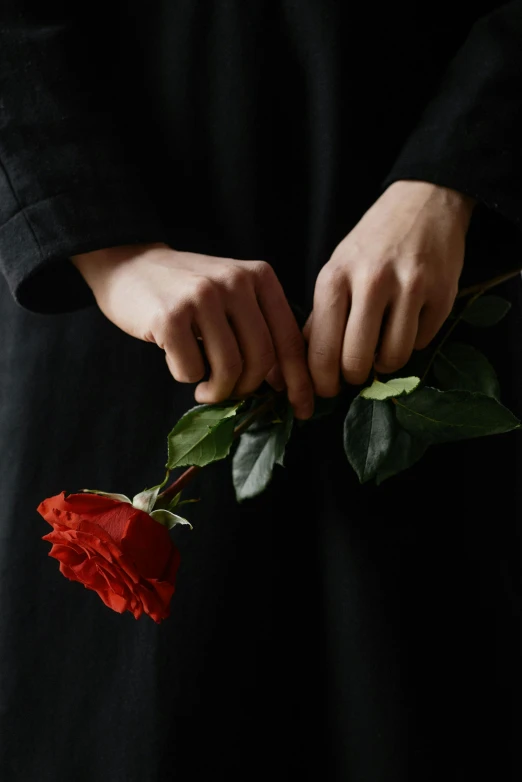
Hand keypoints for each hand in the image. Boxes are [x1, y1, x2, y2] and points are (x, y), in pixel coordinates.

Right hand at [70, 243, 313, 418]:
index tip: (303, 408)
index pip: (290, 339)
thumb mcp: (233, 296)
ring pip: (228, 368)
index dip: (299, 381)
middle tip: (230, 392)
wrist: (129, 265)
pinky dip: (187, 376)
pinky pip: (192, 369)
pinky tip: (178, 360)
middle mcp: (235, 281)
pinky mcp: (170, 316)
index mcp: (259, 277)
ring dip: (217, 390)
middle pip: (261, 358)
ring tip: (204, 387)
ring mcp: (202, 296)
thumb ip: (261, 328)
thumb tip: (285, 383)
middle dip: (247, 387)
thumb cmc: (186, 291)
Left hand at [302, 180, 475, 395]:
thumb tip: (300, 370)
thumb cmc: (372, 243)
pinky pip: (422, 342)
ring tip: (382, 346)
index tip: (328, 389)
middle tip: (357, 372)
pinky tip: (407, 322)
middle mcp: (371, 282)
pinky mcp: (442, 293)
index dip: (323, 381)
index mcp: (335, 278)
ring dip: (386, 363)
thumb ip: (319, 319)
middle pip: (357, 361)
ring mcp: (410, 287)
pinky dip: (413, 342)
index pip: (322, 350)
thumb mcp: (336, 271)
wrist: (423, 202)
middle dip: (355, 377)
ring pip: (393, 358)